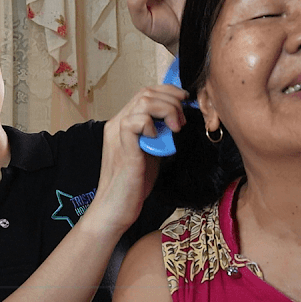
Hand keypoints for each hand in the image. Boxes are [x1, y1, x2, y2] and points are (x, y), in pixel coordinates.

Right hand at [81, 85, 187, 235]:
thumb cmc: (133, 186)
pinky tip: (158, 140)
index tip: (185, 102)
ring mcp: (118, 133)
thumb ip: (160, 136)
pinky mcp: (122, 145)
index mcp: (124, 123)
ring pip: (144, 100)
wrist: (115, 209)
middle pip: (146, 92)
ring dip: (167, 111)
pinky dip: (153, 125)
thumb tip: (178, 123)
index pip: (146, 93)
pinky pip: (137, 120)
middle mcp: (117, 123)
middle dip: (172, 101)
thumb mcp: (151, 153)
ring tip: (175, 129)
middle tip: (181, 122)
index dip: (169, 92)